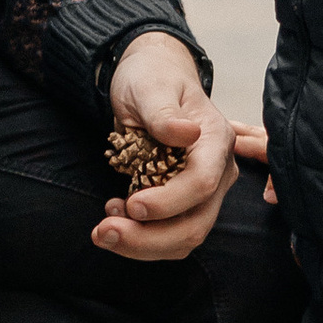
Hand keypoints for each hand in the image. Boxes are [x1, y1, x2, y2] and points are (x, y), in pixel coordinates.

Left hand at [93, 33, 241, 262]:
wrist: (152, 77)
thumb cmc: (152, 77)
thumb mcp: (150, 86)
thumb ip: (163, 112)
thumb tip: (186, 134)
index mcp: (216, 139)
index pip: (202, 183)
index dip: (167, 202)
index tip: (130, 204)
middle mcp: (218, 169)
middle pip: (196, 223)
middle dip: (149, 238)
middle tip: (103, 232)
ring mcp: (205, 189)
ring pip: (184, 237)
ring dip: (143, 244)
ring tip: (104, 229)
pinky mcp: (186, 202)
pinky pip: (170, 233)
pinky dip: (141, 236)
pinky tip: (115, 216)